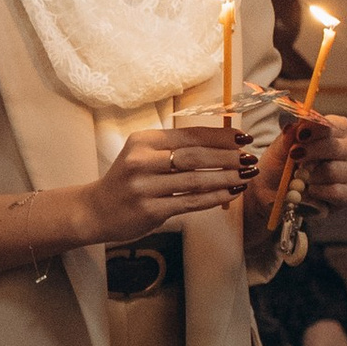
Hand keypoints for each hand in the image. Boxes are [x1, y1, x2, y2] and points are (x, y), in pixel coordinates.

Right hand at [85, 125, 250, 244]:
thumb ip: (174, 148)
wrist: (96, 210)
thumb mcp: (143, 155)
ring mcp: (144, 187)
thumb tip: (220, 144)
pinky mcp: (150, 210)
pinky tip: (230, 194)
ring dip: (226, 177)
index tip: (244, 138)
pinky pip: (190, 202)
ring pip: (196, 180)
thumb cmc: (127, 181)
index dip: (220, 136)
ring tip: (246, 176)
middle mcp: (141, 161)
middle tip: (250, 159)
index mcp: (143, 141)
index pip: (189, 135)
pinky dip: (214, 197)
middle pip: (195, 156)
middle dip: (228, 157)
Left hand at [254, 103, 346, 231]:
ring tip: (299, 177)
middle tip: (294, 155)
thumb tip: (294, 127)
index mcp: (335, 132)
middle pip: (342, 147)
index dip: (321, 129)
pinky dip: (320, 191)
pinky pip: (340, 192)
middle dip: (316, 150)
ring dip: (314, 174)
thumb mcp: (279, 148)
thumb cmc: (279, 163)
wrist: (270, 191)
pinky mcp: (346, 194)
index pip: (339, 125)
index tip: (301, 134)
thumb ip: (288, 137)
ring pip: (339, 170)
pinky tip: (308, 190)